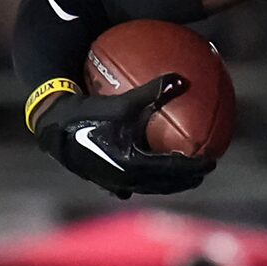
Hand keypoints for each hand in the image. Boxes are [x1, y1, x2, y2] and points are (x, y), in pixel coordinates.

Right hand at [34, 74, 214, 198]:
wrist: (54, 128)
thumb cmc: (89, 112)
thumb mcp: (123, 102)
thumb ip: (154, 92)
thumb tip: (182, 78)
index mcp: (135, 164)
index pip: (175, 170)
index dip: (195, 167)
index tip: (212, 162)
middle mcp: (126, 179)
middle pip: (164, 185)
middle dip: (185, 180)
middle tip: (202, 172)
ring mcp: (113, 183)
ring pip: (148, 187)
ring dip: (166, 183)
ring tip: (180, 176)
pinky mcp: (102, 180)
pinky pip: (130, 184)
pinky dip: (144, 180)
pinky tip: (145, 176)